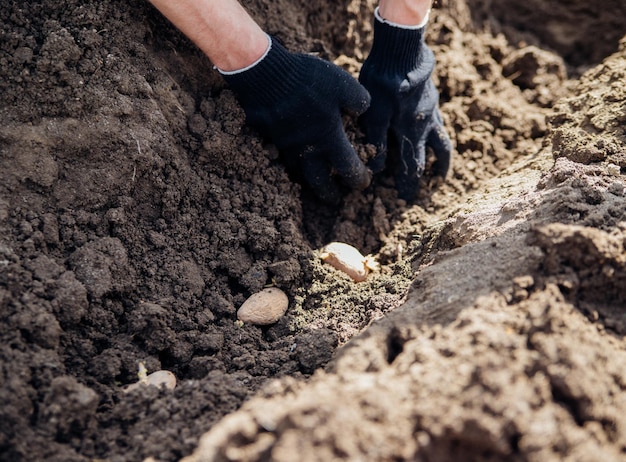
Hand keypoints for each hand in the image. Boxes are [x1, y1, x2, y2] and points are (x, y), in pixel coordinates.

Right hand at [223, 37, 371, 202]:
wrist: (263, 73)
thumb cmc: (306, 78)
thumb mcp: (342, 83)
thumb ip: (359, 100)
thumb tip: (363, 111)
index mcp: (328, 138)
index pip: (348, 169)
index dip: (358, 178)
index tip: (363, 181)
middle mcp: (306, 149)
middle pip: (320, 184)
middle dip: (330, 194)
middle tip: (336, 196)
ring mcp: (285, 146)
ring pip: (299, 174)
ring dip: (309, 180)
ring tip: (315, 179)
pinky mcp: (269, 139)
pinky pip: (282, 159)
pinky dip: (292, 163)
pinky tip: (294, 157)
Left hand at [359, 14, 451, 200]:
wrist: (403, 51)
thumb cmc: (383, 81)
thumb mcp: (372, 112)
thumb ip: (374, 140)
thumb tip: (374, 169)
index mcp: (410, 133)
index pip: (410, 166)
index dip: (407, 184)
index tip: (404, 198)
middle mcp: (425, 126)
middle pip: (431, 158)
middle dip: (426, 177)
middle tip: (425, 191)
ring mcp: (432, 112)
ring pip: (442, 143)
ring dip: (441, 161)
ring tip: (439, 174)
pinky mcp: (434, 100)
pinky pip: (440, 126)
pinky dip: (438, 139)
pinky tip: (433, 140)